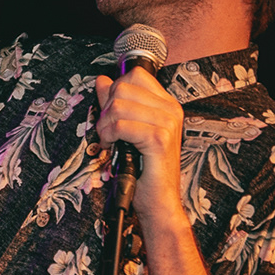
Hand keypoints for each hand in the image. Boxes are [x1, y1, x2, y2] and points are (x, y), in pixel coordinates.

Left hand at [95, 67, 184, 227]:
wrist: (157, 199)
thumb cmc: (142, 167)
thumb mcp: (126, 128)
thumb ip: (116, 102)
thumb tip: (103, 80)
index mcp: (166, 104)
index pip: (135, 75)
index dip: (115, 91)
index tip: (112, 113)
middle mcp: (170, 110)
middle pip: (122, 87)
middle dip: (106, 110)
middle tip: (109, 131)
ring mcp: (167, 123)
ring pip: (117, 106)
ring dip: (104, 126)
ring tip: (110, 140)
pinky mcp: (159, 139)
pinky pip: (120, 125)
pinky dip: (109, 136)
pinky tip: (112, 147)